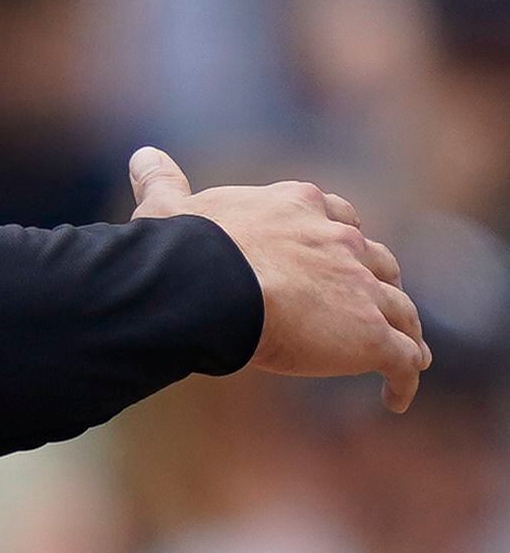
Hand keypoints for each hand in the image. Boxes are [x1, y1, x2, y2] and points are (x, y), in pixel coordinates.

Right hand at [129, 146, 427, 411]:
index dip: (342, 236)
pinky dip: (404, 377)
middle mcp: (341, 241)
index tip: (342, 251)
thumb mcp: (170, 208)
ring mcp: (361, 289)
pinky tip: (396, 398)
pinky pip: (400, 359)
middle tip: (379, 306)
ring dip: (405, 332)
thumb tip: (142, 154)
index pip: (337, 217)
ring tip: (411, 355)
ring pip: (400, 311)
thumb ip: (163, 182)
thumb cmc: (183, 246)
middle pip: (379, 263)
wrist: (209, 285)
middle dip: (381, 283)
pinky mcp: (368, 335)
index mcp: (298, 206)